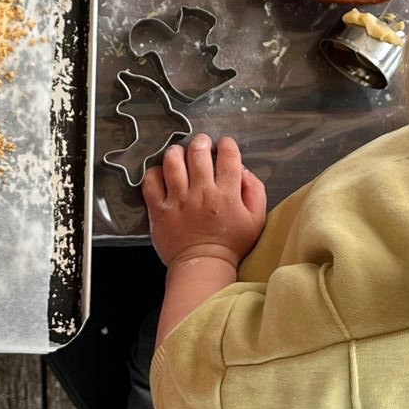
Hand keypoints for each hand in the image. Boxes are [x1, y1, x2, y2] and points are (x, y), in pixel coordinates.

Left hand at [144, 134, 267, 268]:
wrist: (203, 265)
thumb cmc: (231, 244)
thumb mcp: (256, 219)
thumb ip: (255, 191)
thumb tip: (242, 170)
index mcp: (227, 194)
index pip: (228, 156)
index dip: (227, 145)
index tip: (225, 145)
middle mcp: (202, 193)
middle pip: (198, 153)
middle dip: (201, 142)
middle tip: (202, 143)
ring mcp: (178, 200)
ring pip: (173, 162)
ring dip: (177, 152)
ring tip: (180, 153)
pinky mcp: (160, 209)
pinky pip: (151, 182)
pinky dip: (155, 172)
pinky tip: (162, 173)